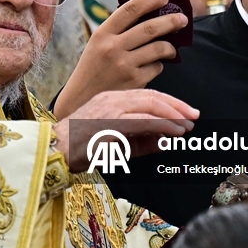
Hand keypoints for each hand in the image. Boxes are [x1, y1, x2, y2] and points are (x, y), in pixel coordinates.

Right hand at [53, 90, 198, 171]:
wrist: (54, 151)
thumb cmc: (80, 149)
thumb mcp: (117, 145)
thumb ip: (142, 142)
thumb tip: (168, 142)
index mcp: (111, 99)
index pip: (146, 96)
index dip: (169, 103)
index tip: (185, 113)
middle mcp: (111, 98)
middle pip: (151, 96)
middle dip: (176, 106)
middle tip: (194, 115)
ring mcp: (110, 108)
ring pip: (149, 104)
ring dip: (173, 114)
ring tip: (188, 124)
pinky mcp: (110, 121)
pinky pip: (143, 120)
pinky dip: (163, 124)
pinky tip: (175, 131)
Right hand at [54, 0, 187, 118]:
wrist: (82, 98)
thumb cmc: (93, 68)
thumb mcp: (98, 43)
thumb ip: (118, 30)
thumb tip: (151, 13)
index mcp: (102, 34)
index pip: (130, 9)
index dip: (150, 0)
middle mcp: (112, 48)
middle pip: (150, 28)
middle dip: (171, 21)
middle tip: (182, 19)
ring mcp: (124, 65)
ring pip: (158, 48)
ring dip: (169, 47)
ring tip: (171, 48)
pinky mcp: (134, 82)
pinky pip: (156, 68)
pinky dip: (158, 65)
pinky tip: (152, 66)